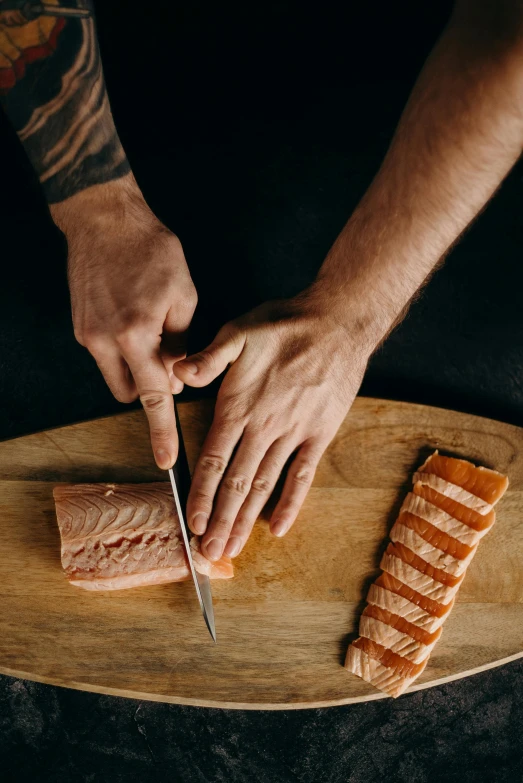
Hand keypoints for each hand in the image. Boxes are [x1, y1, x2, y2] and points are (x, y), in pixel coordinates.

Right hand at [50, 176, 197, 468]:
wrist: (105, 221)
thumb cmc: (151, 252)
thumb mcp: (184, 296)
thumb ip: (181, 344)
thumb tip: (176, 375)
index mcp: (137, 335)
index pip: (153, 397)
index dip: (162, 430)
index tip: (167, 460)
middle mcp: (106, 342)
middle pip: (130, 393)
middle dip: (150, 388)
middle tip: (167, 361)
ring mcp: (88, 335)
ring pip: (115, 376)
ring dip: (135, 369)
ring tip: (149, 333)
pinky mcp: (80, 327)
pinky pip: (105, 355)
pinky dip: (122, 349)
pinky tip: (132, 318)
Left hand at [172, 290, 375, 560]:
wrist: (338, 323)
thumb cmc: (285, 325)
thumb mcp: (238, 330)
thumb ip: (208, 357)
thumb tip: (179, 374)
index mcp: (239, 406)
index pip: (213, 461)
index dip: (201, 495)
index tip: (192, 525)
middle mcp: (264, 427)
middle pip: (236, 484)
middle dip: (221, 521)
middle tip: (210, 554)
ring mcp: (294, 434)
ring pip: (265, 486)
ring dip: (247, 519)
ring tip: (234, 548)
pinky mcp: (320, 434)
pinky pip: (304, 475)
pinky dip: (291, 502)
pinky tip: (280, 527)